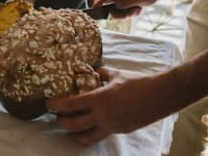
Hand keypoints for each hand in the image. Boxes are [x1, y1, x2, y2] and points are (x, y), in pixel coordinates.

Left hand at [46, 67, 170, 144]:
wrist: (159, 96)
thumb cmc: (137, 82)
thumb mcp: (117, 74)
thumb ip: (103, 73)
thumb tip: (96, 71)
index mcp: (99, 99)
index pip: (71, 104)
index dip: (56, 106)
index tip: (48, 104)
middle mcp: (102, 115)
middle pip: (74, 125)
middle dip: (62, 123)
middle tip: (56, 118)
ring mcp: (111, 125)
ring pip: (87, 136)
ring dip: (75, 135)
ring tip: (70, 131)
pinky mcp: (120, 130)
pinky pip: (102, 134)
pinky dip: (93, 132)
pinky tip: (92, 127)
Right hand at [93, 0, 163, 17]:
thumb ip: (128, 2)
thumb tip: (115, 5)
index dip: (100, 2)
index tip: (94, 9)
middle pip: (113, 7)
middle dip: (120, 13)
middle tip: (129, 14)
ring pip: (120, 11)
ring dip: (128, 13)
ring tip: (137, 9)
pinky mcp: (128, 3)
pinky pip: (127, 11)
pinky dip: (133, 13)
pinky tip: (139, 9)